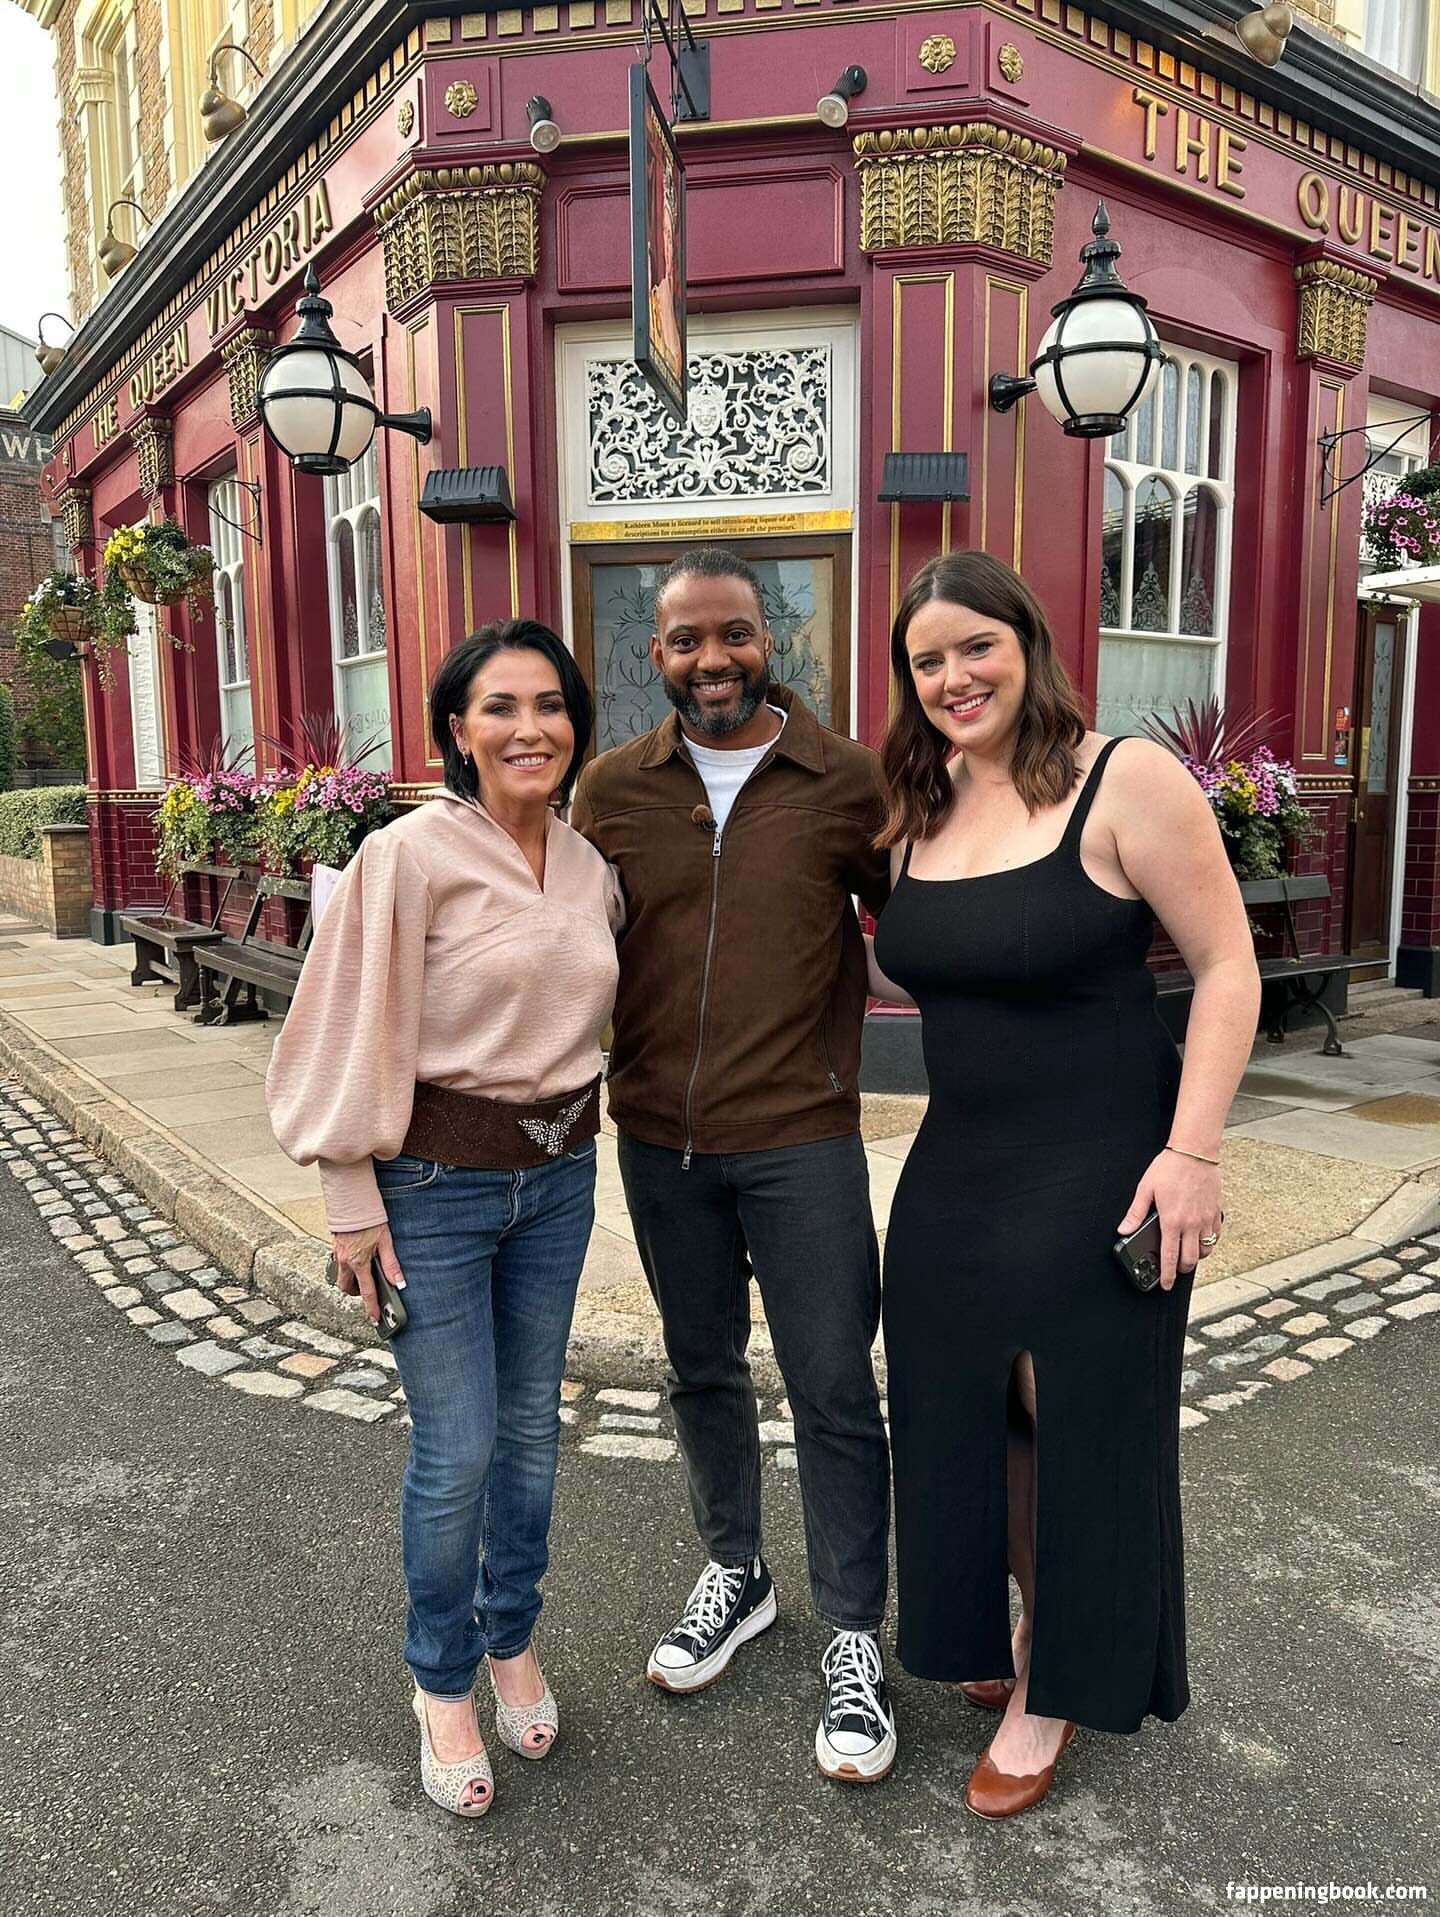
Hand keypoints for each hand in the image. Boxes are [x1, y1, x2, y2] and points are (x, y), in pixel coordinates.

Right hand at [330, 1222, 405, 1325]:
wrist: (352, 1200)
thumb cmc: (369, 1219)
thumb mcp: (385, 1241)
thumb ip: (391, 1264)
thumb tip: (399, 1282)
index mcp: (358, 1262)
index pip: (366, 1292)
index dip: (371, 1307)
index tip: (374, 1319)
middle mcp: (345, 1260)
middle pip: (346, 1287)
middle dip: (356, 1292)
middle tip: (368, 1290)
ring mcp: (338, 1254)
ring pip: (340, 1277)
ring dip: (350, 1280)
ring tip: (363, 1274)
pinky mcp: (336, 1246)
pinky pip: (339, 1263)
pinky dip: (347, 1266)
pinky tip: (357, 1258)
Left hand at [1118, 1151, 1222, 1290]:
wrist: (1194, 1152)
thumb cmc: (1170, 1167)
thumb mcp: (1145, 1189)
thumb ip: (1135, 1213)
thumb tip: (1124, 1229)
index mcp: (1172, 1220)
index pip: (1169, 1256)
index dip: (1168, 1275)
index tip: (1166, 1284)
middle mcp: (1191, 1224)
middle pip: (1190, 1259)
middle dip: (1182, 1269)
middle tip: (1176, 1269)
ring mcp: (1206, 1219)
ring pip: (1205, 1250)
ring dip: (1196, 1257)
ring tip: (1187, 1254)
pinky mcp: (1216, 1212)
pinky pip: (1215, 1236)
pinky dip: (1209, 1242)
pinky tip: (1200, 1239)